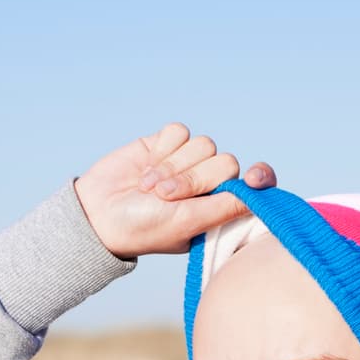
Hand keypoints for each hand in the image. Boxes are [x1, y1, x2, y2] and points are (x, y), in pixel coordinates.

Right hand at [73, 122, 277, 257]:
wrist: (99, 213)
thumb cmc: (144, 227)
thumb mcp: (188, 223)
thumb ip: (225, 207)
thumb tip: (260, 194)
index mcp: (218, 208)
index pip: (253, 186)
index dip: (259, 177)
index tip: (254, 178)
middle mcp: (207, 184)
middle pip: (226, 162)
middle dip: (194, 179)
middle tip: (164, 197)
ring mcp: (187, 162)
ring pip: (203, 145)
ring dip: (173, 166)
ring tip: (150, 187)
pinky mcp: (166, 144)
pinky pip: (179, 132)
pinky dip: (163, 149)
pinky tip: (146, 167)